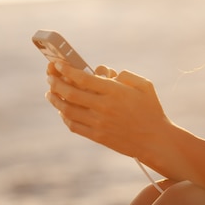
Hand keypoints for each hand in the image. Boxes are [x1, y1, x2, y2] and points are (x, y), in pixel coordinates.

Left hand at [45, 62, 169, 159]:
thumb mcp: (145, 85)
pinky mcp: (97, 136)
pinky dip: (64, 116)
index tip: (58, 64)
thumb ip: (125, 74)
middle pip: (70, 93)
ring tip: (50, 92)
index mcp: (115, 91)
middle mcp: (104, 107)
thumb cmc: (151, 110)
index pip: (83, 77)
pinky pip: (73, 125)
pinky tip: (62, 110)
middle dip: (56, 82)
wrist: (155, 140)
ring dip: (55, 99)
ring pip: (67, 109)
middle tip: (49, 75)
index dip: (67, 70)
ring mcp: (99, 123)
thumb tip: (105, 72)